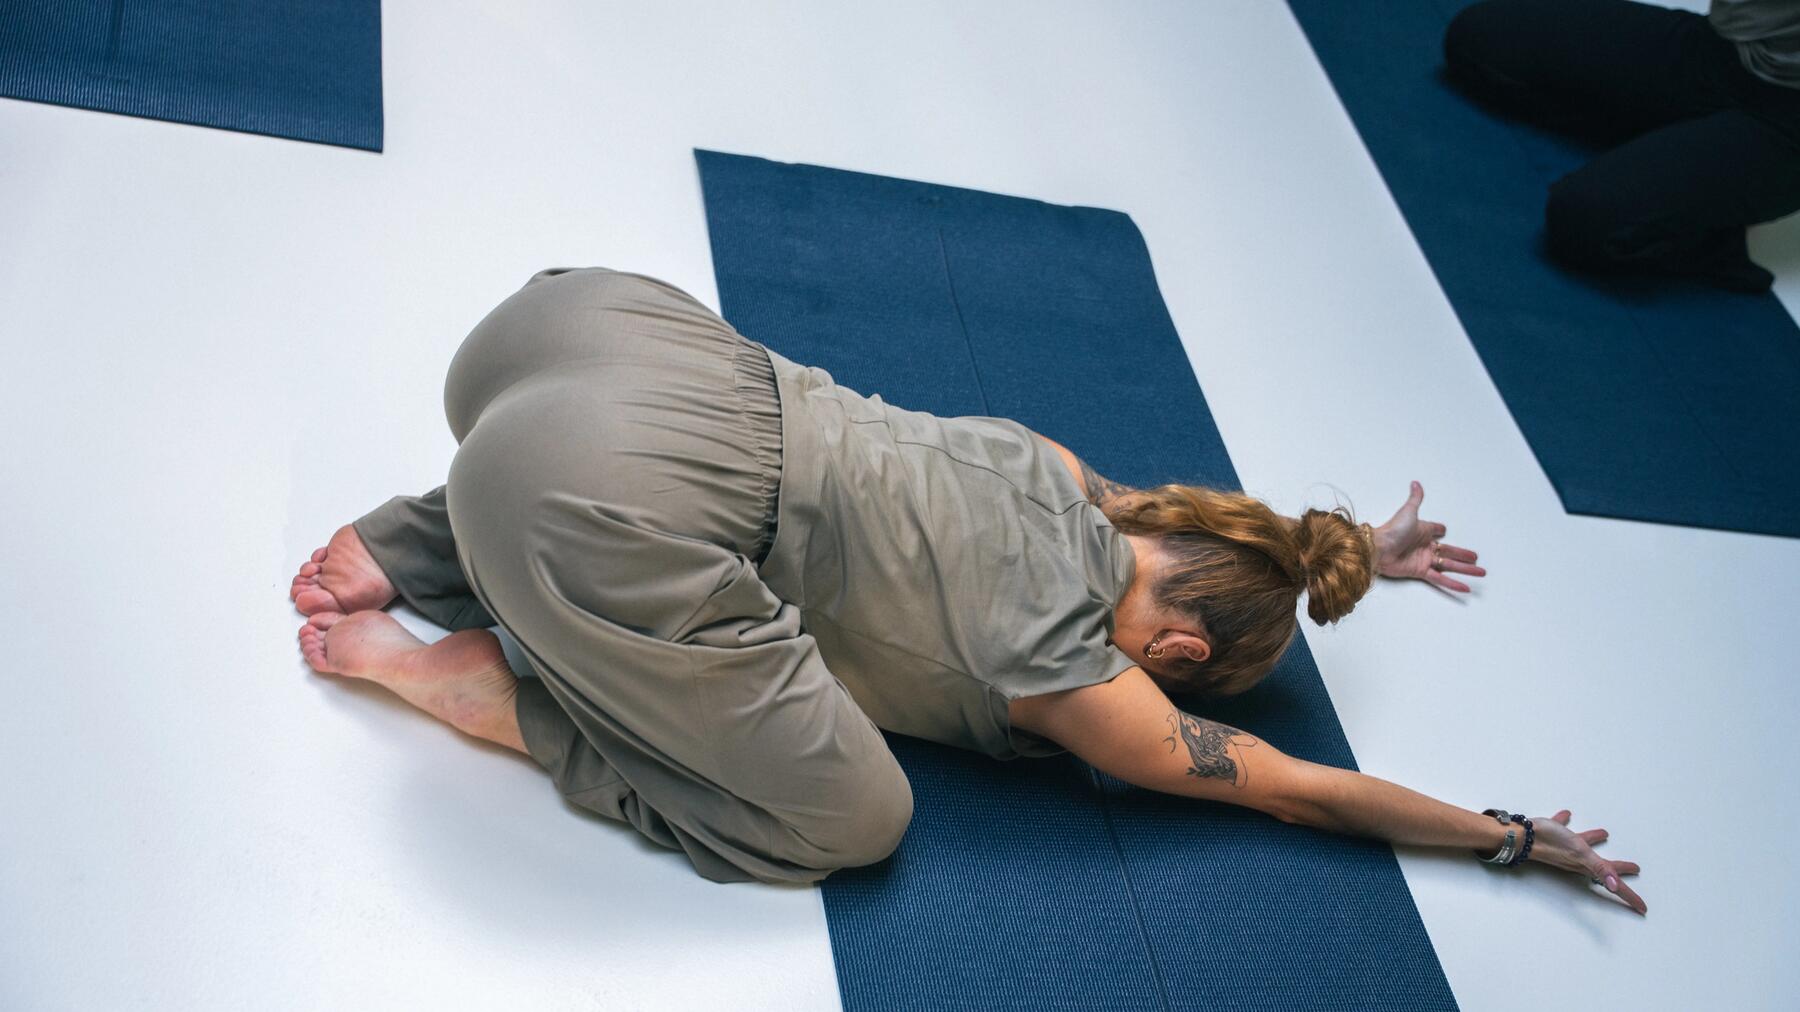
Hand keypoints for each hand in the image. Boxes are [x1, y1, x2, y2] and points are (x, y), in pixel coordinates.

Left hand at [290, 523, 397, 616]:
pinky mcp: (333, 555)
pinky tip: (323, 559)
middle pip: (308, 591)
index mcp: (342, 605)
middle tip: (302, 584)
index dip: (306, 602)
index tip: (303, 597)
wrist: (384, 548)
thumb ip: (323, 604)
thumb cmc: (379, 577)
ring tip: (314, 570)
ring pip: (308, 576)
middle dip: (302, 587)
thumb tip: (301, 604)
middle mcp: (338, 591)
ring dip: (306, 573)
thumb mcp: (351, 600)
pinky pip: (315, 559)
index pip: (315, 608)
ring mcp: (334, 572)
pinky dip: (315, 558)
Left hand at [1371, 481, 1485, 591]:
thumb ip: (1415, 499)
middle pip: (1450, 552)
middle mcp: (1424, 547)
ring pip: (1450, 566)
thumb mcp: (1408, 511)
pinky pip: (1440, 579)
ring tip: (1481, 572)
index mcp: (1423, 531)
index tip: (1446, 531)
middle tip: (1476, 558)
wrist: (1379, 548)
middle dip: (1463, 555)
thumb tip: (1415, 483)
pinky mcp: (1420, 572)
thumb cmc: (1392, 530)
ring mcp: (1424, 560)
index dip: (1441, 531)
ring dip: (1466, 570)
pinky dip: (1453, 584)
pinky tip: (1465, 588)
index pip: (1437, 531)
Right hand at [1527, 809, 1646, 915]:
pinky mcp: (1553, 836)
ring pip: (1585, 847)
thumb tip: (1616, 885)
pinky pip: (1564, 830)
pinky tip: (1566, 817)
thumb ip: (1599, 868)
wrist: (1521, 835)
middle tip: (1633, 869)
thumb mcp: (1581, 852)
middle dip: (1618, 869)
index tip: (1643, 908)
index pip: (1614, 885)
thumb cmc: (1550, 842)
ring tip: (1604, 833)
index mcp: (1587, 866)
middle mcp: (1578, 861)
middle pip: (1603, 867)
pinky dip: (1566, 824)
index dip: (1630, 896)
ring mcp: (1565, 849)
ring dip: (1595, 840)